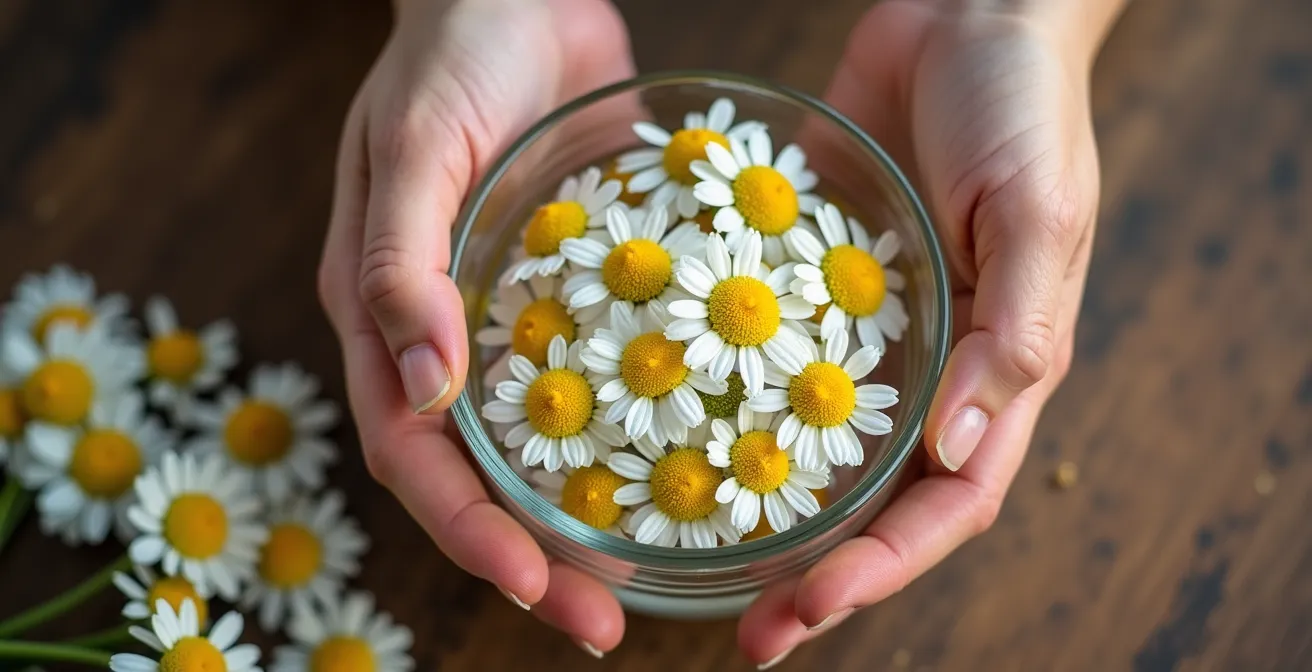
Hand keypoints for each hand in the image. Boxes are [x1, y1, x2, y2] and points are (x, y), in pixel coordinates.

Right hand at [316, 0, 634, 654]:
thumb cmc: (450, 55)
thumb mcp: (415, 149)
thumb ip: (401, 265)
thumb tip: (424, 389)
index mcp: (383, 314)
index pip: (414, 453)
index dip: (468, 530)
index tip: (537, 587)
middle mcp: (444, 333)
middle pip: (480, 472)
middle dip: (533, 555)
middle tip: (606, 619)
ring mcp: (511, 319)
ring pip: (541, 442)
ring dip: (583, 514)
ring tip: (649, 574)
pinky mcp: (575, 292)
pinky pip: (601, 373)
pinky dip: (632, 428)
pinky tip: (691, 463)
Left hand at [739, 1, 1108, 662]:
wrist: (966, 9)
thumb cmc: (1023, 106)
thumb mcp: (1037, 215)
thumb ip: (1013, 334)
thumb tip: (961, 448)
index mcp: (998, 369)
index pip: (946, 503)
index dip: (883, 569)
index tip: (806, 612)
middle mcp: (929, 366)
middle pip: (875, 496)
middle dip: (816, 569)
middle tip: (743, 627)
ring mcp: (863, 328)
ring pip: (813, 440)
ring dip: (764, 503)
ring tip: (692, 555)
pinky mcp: (808, 276)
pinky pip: (766, 347)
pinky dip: (728, 393)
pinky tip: (665, 425)